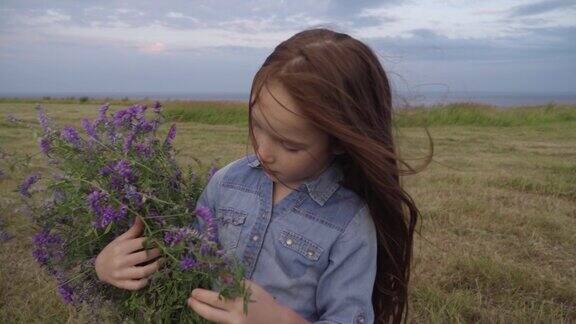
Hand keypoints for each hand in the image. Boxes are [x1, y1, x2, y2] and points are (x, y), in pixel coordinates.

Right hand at [95, 216, 162, 289]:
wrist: (98, 268)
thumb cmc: (112, 251)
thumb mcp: (120, 240)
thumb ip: (133, 231)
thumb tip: (141, 217)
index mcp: (120, 248)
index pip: (140, 243)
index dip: (152, 241)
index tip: (160, 240)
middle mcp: (120, 261)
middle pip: (144, 257)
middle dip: (156, 253)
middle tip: (163, 250)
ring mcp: (121, 274)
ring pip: (143, 272)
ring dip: (155, 267)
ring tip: (162, 261)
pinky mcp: (122, 284)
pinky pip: (136, 285)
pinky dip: (145, 282)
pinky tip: (150, 276)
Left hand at [187, 280, 308, 323]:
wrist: (276, 320)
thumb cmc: (263, 301)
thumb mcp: (250, 287)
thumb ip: (235, 283)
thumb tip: (219, 276)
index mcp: (239, 303)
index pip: (216, 299)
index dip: (202, 296)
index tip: (193, 292)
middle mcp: (235, 317)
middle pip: (210, 314)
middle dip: (197, 307)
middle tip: (189, 300)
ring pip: (214, 320)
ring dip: (203, 312)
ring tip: (195, 305)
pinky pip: (221, 323)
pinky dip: (214, 317)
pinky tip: (208, 311)